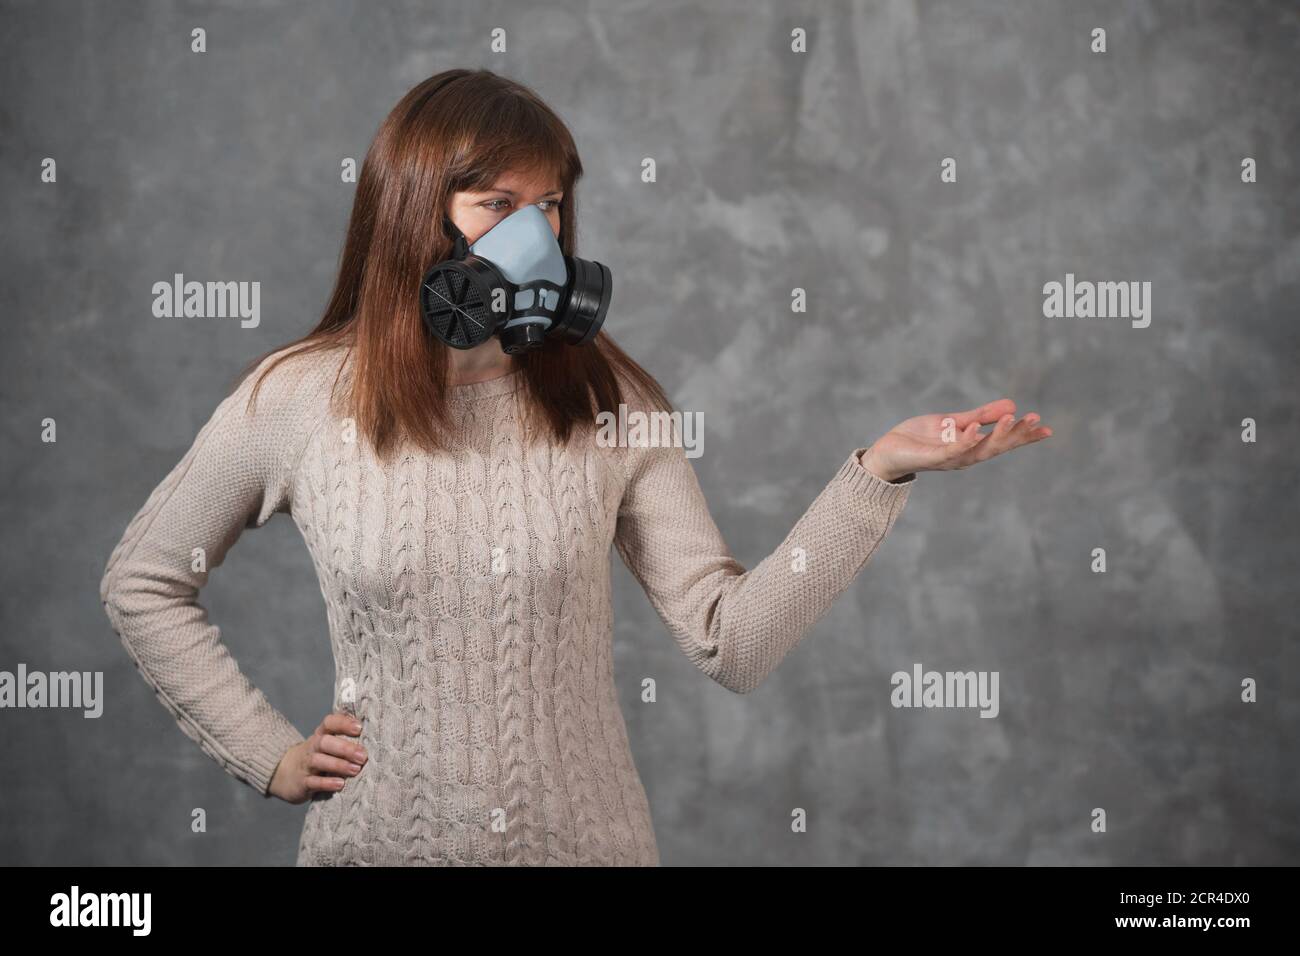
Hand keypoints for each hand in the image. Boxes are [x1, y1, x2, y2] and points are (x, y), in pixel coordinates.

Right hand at [267, 711, 367, 803]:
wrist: (285, 772)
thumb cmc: (319, 755)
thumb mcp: (328, 743)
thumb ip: (346, 736)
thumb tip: (375, 731)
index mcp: (321, 734)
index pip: (329, 723)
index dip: (343, 723)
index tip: (359, 727)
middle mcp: (313, 747)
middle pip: (325, 742)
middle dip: (345, 748)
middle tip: (363, 756)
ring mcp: (306, 764)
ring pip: (319, 761)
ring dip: (339, 765)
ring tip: (356, 770)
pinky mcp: (302, 782)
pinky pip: (313, 782)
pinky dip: (327, 783)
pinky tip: (340, 784)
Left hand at [859, 398, 1051, 481]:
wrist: (888, 452)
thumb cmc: (919, 439)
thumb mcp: (953, 422)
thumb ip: (980, 415)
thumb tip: (1011, 405)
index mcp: (972, 447)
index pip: (1003, 442)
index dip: (1024, 436)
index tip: (1047, 429)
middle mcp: (966, 456)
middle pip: (997, 447)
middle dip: (1017, 435)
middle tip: (1036, 420)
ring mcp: (951, 458)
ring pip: (979, 449)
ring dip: (996, 435)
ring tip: (1012, 418)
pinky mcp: (933, 458)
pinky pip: (953, 450)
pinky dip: (965, 440)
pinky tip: (976, 428)